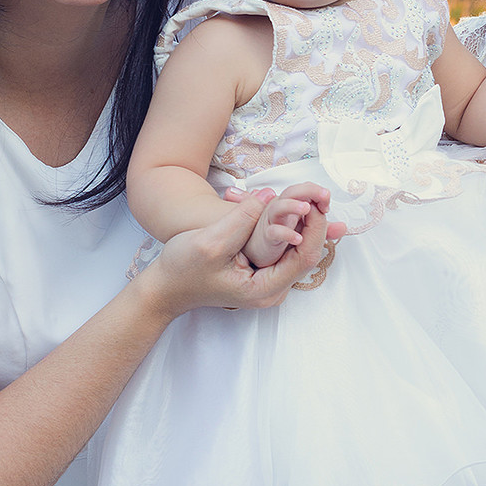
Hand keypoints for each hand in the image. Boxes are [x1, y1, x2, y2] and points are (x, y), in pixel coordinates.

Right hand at [145, 194, 341, 317]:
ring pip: (299, 252)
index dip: (316, 228)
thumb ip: (242, 218)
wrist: (165, 288)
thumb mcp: (210, 241)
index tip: (318, 202)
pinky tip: (294, 211)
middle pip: (307, 255)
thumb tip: (269, 195)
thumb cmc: (182, 269)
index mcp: (264, 289)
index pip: (305, 257)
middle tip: (319, 195)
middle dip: (316, 224)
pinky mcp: (263, 274)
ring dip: (306, 225)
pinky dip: (293, 229)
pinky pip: (287, 251)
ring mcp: (268, 284)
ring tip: (311, 199)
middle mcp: (272, 291)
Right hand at [239, 181, 334, 268]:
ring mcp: (271, 222)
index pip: (305, 190)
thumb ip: (321, 229)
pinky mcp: (264, 239)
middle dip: (310, 191)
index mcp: (291, 206)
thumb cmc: (277, 241)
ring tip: (307, 208)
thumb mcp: (303, 233)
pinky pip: (274, 233)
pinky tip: (297, 238)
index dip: (317, 193)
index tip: (327, 203)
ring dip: (294, 205)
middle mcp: (280, 210)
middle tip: (324, 196)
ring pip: (280, 207)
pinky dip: (286, 234)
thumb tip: (343, 227)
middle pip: (293, 192)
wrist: (252, 256)